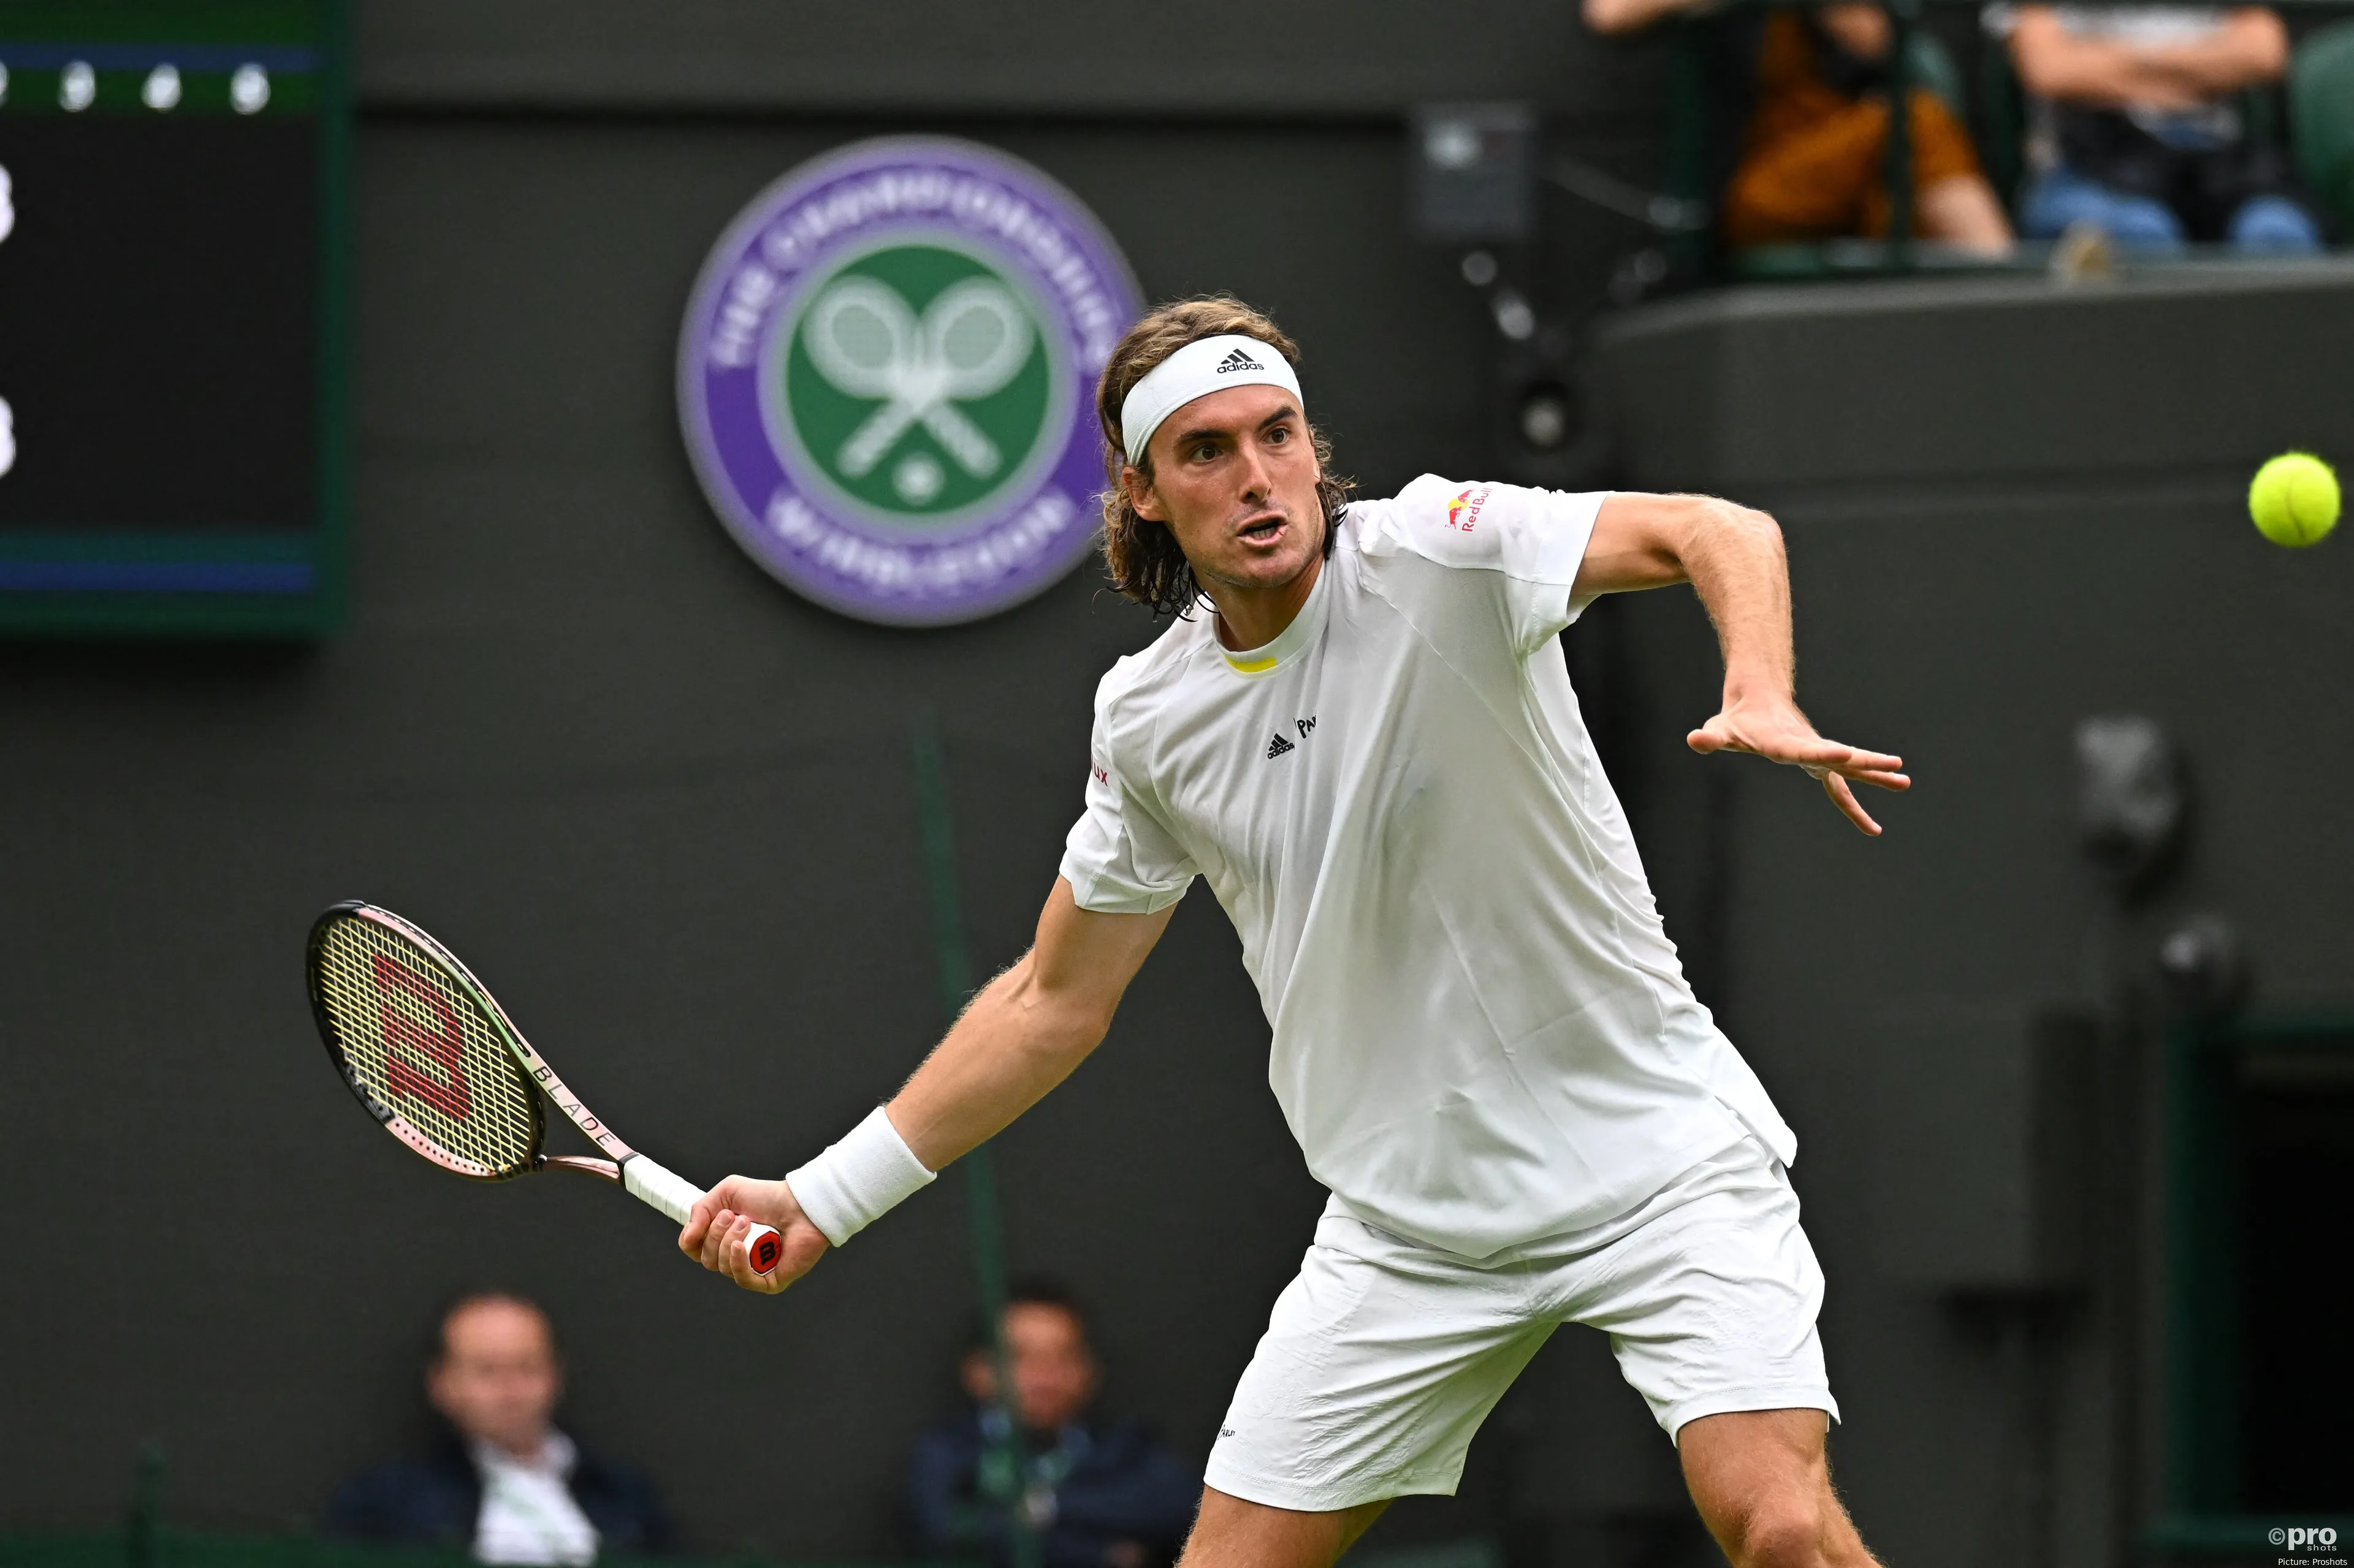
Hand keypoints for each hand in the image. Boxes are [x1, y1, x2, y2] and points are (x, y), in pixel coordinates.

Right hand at [679, 1175, 829, 1294]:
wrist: (801, 1204)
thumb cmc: (768, 1197)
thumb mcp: (726, 1193)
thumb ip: (700, 1210)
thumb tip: (687, 1238)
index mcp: (723, 1239)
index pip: (694, 1250)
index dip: (693, 1238)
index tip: (706, 1218)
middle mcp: (735, 1257)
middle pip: (706, 1259)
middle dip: (716, 1234)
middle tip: (735, 1215)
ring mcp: (751, 1271)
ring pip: (722, 1267)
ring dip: (730, 1241)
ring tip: (748, 1222)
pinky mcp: (768, 1282)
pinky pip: (743, 1280)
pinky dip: (737, 1262)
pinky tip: (740, 1246)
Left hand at [1687, 695, 1908, 835]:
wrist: (1759, 698)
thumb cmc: (1737, 719)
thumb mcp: (1720, 729)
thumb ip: (1710, 737)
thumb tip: (1695, 739)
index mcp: (1783, 742)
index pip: (1804, 750)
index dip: (1823, 754)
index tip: (1846, 754)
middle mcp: (1806, 748)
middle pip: (1841, 759)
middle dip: (1868, 766)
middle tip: (1898, 770)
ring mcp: (1816, 755)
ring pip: (1849, 770)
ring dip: (1876, 778)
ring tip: (1906, 783)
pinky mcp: (1818, 761)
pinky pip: (1840, 786)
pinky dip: (1853, 805)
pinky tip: (1870, 827)